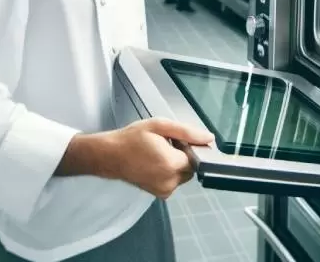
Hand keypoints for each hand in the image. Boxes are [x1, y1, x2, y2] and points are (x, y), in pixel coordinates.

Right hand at [59, 118, 214, 198]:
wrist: (110, 155)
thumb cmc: (132, 138)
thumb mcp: (160, 126)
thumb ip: (187, 132)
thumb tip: (209, 138)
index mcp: (171, 164)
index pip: (196, 157)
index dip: (188, 146)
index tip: (175, 139)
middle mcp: (170, 181)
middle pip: (191, 167)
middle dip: (183, 155)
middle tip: (165, 143)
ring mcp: (165, 190)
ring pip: (183, 175)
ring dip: (176, 163)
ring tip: (158, 151)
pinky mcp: (160, 194)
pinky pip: (174, 181)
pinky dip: (169, 171)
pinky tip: (155, 162)